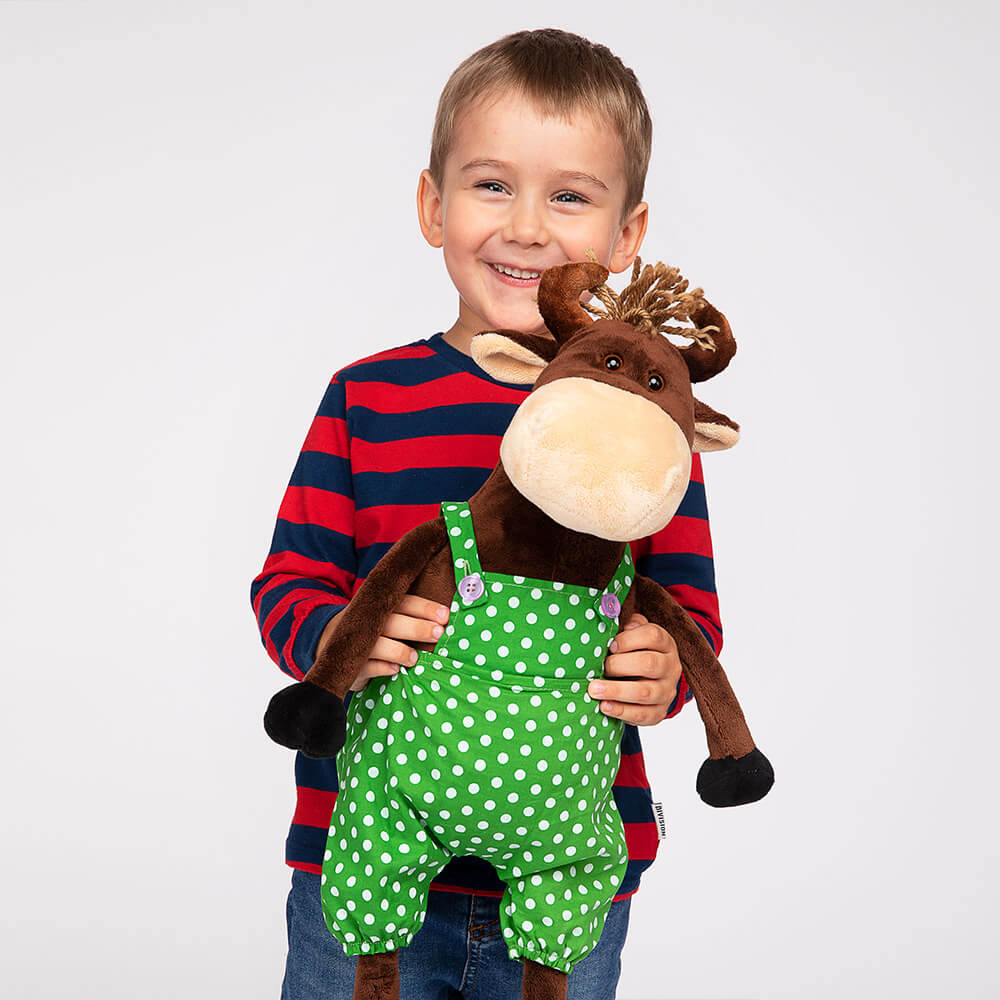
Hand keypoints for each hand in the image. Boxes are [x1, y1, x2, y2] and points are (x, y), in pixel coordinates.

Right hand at [316, 595, 449, 691]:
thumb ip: (410, 618)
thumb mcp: (386, 619)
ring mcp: (355, 642)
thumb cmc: (372, 631)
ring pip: (378, 644)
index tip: (445, 615)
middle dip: (417, 627)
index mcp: (380, 607)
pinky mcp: (348, 664)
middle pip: (393, 621)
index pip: (404, 602)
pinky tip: (394, 669)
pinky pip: (366, 666)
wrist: (327, 643)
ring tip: (415, 658)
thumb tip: (446, 622)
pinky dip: (381, 667)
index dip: (424, 607)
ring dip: (399, 650)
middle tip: (438, 633)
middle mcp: (367, 621)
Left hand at [587, 613, 682, 724]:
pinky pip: (642, 715)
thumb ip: (627, 626)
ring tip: (593, 690)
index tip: (611, 645)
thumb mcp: (636, 634)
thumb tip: (616, 622)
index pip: (653, 636)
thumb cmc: (637, 652)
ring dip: (616, 691)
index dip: (629, 639)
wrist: (654, 681)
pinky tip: (604, 706)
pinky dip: (621, 711)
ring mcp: (667, 691)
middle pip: (649, 664)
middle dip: (620, 665)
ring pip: (645, 692)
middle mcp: (670, 666)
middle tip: (601, 667)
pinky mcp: (659, 712)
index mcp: (665, 643)